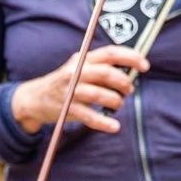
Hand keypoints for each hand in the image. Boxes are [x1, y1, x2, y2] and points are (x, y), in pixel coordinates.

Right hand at [10, 41, 147, 137]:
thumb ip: (100, 68)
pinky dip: (104, 122)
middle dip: (124, 82)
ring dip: (115, 101)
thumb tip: (129, 73)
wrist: (35, 98)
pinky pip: (89, 116)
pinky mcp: (68, 108)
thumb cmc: (65, 83)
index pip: (110, 53)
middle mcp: (76, 72)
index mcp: (83, 59)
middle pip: (107, 73)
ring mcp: (71, 90)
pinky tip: (114, 126)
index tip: (144, 66)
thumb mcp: (79, 69)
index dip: (130, 57)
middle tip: (129, 90)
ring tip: (118, 104)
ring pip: (99, 94)